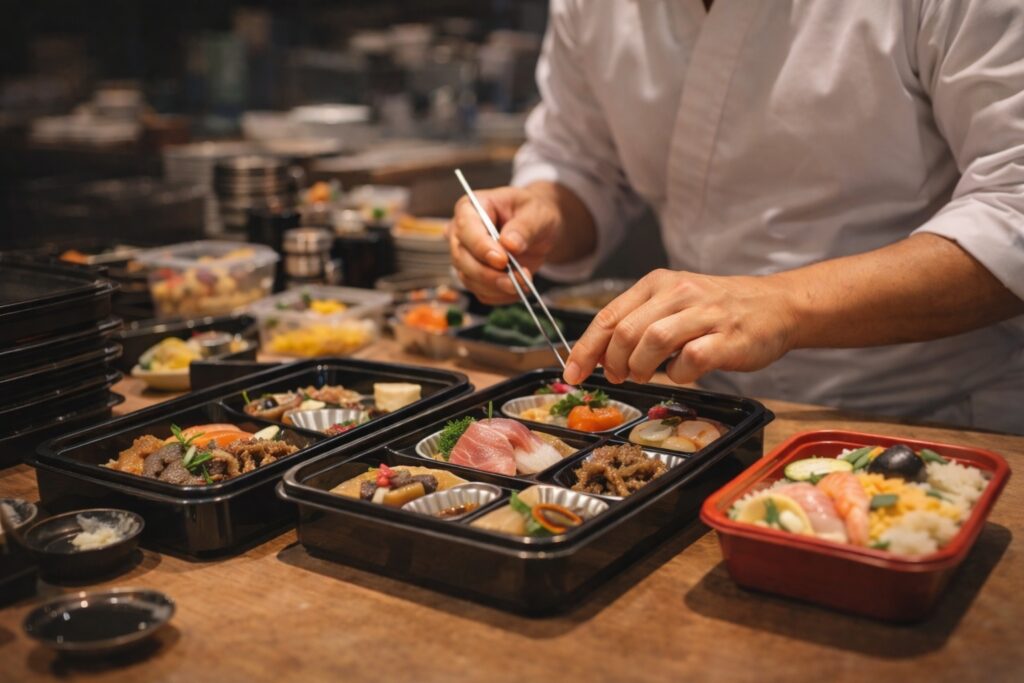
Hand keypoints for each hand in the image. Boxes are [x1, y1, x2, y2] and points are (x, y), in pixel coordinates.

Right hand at [448, 186, 561, 303]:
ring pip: (469, 279)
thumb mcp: (535, 213)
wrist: (539, 228)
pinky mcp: (475, 276)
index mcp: (470, 208)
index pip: (466, 229)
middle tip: (516, 280)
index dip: (481, 247)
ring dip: (497, 287)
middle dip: (489, 274)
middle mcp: (461, 234)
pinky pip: (481, 293)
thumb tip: (510, 244)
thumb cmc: (533, 212)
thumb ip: (523, 227)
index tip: (502, 260)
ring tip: (524, 283)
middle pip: (462, 259)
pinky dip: (501, 296)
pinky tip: (519, 289)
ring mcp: (465, 257)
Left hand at [563, 269, 797, 385]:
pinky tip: (683, 373)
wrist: (776, 306)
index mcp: (658, 283)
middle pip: (625, 331)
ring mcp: (704, 314)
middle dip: (613, 362)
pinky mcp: (727, 338)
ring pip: (653, 341)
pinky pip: (690, 359)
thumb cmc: (719, 311)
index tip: (572, 373)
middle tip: (618, 378)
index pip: (608, 316)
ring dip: (641, 367)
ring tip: (644, 375)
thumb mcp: (673, 304)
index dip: (585, 348)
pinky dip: (678, 374)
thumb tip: (600, 355)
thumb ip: (638, 323)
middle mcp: (679, 292)